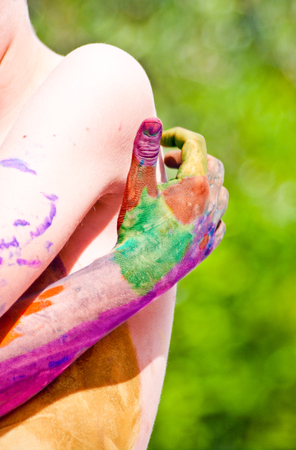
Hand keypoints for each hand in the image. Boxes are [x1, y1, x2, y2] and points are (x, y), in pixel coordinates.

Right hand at [114, 119, 228, 296]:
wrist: (139, 273)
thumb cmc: (135, 228)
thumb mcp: (137, 186)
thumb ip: (144, 151)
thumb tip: (151, 120)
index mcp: (196, 184)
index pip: (195, 145)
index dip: (178, 135)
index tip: (162, 139)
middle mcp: (211, 203)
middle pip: (212, 167)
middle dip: (191, 158)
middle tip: (166, 163)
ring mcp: (211, 226)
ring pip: (220, 194)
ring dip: (203, 183)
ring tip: (178, 186)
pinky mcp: (206, 246)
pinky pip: (218, 221)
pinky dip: (208, 210)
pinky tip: (190, 214)